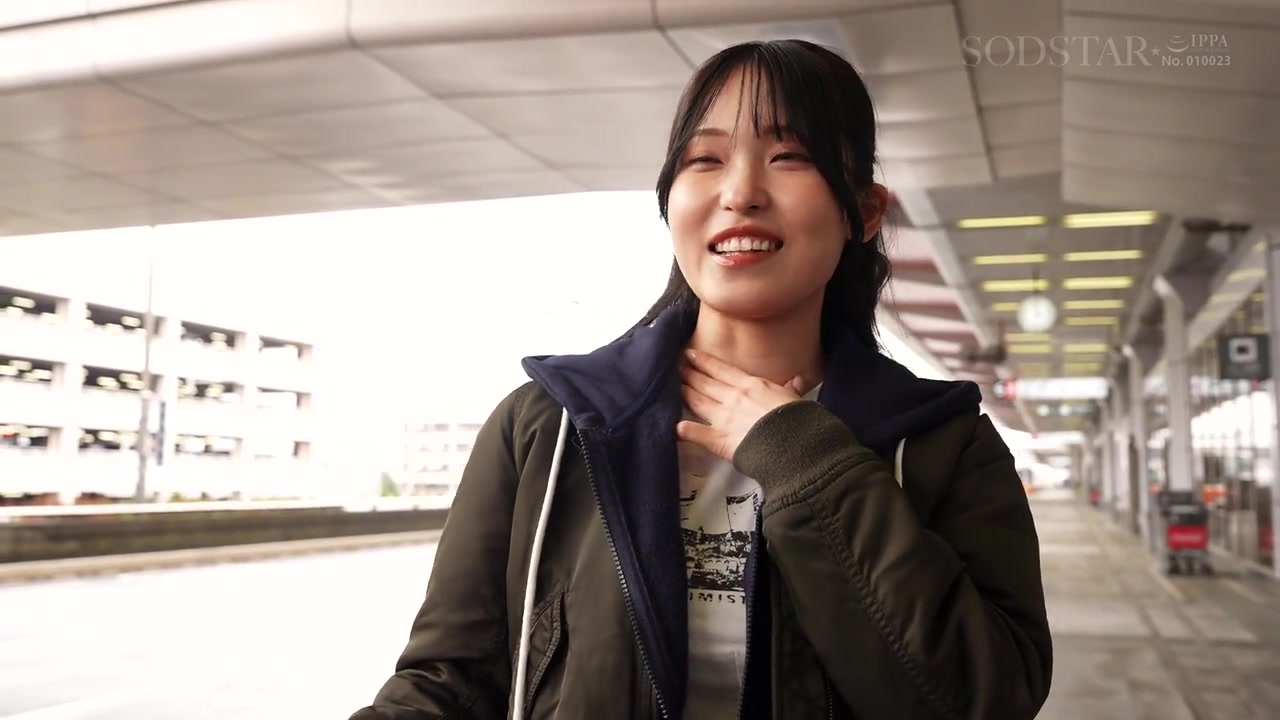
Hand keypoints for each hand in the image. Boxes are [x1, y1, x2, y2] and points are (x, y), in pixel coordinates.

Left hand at [676, 349, 810, 461]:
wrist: (793, 445)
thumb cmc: (798, 422)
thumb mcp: (796, 400)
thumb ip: (791, 390)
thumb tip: (797, 381)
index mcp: (752, 385)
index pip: (722, 369)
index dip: (705, 361)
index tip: (692, 354)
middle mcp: (733, 398)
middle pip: (705, 382)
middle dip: (689, 374)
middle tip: (676, 367)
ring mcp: (722, 418)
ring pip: (697, 401)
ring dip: (684, 392)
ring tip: (673, 386)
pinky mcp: (718, 440)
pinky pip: (695, 433)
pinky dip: (683, 430)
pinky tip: (673, 426)